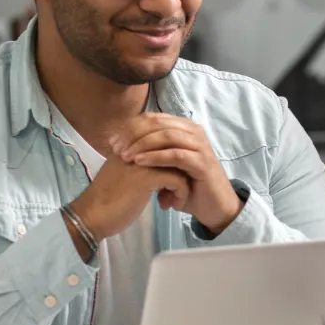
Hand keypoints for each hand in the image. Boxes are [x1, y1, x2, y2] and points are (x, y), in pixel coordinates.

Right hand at [70, 155, 190, 242]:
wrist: (91, 216)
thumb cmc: (107, 199)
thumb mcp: (126, 175)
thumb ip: (141, 165)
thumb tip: (164, 167)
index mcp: (130, 144)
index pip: (163, 141)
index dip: (173, 159)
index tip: (175, 178)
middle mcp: (137, 147)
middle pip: (174, 150)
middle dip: (182, 170)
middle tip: (178, 189)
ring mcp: (142, 161)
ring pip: (179, 165)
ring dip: (182, 184)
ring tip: (174, 199)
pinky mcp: (147, 177)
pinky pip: (178, 180)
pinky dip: (180, 194)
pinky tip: (169, 206)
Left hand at [109, 113, 241, 233]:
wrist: (213, 206)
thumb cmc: (187, 185)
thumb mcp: (164, 164)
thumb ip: (148, 150)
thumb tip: (119, 142)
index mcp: (183, 128)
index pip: (152, 118)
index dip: (129, 127)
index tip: (111, 141)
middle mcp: (193, 131)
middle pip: (157, 123)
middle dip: (133, 135)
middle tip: (116, 148)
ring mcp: (200, 145)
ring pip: (166, 135)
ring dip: (142, 144)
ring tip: (125, 156)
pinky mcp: (203, 162)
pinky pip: (176, 154)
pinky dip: (155, 157)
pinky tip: (140, 162)